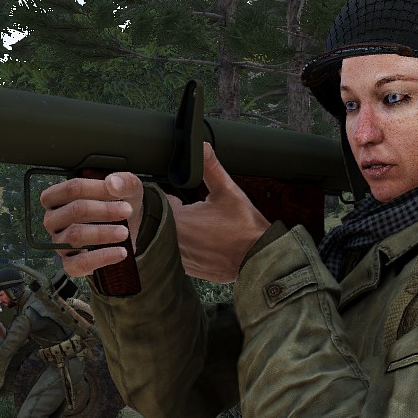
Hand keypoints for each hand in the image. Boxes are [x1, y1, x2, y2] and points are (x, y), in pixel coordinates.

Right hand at [41, 170, 143, 279]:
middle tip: (126, 211)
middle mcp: (53, 220)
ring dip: (103, 233)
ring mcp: (59, 243)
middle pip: (74, 211)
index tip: (117, 193)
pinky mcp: (70, 264)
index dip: (96, 189)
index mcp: (57, 198)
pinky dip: (102, 257)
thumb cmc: (118, 205)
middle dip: (104, 210)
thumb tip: (113, 182)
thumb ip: (124, 181)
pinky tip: (120, 252)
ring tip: (124, 232)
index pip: (71, 189)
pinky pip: (80, 263)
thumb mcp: (127, 189)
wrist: (126, 231)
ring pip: (75, 236)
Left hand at [167, 143, 270, 283]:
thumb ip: (210, 167)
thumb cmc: (245, 227)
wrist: (258, 257)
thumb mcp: (228, 191)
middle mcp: (174, 242)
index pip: (159, 205)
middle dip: (174, 216)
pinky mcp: (189, 271)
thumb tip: (202, 147)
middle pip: (162, 224)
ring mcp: (180, 259)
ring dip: (180, 234)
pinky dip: (188, 249)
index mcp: (178, 221)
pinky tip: (204, 244)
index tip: (180, 198)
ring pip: (170, 241)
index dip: (170, 199)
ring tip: (200, 228)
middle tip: (192, 212)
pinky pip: (180, 256)